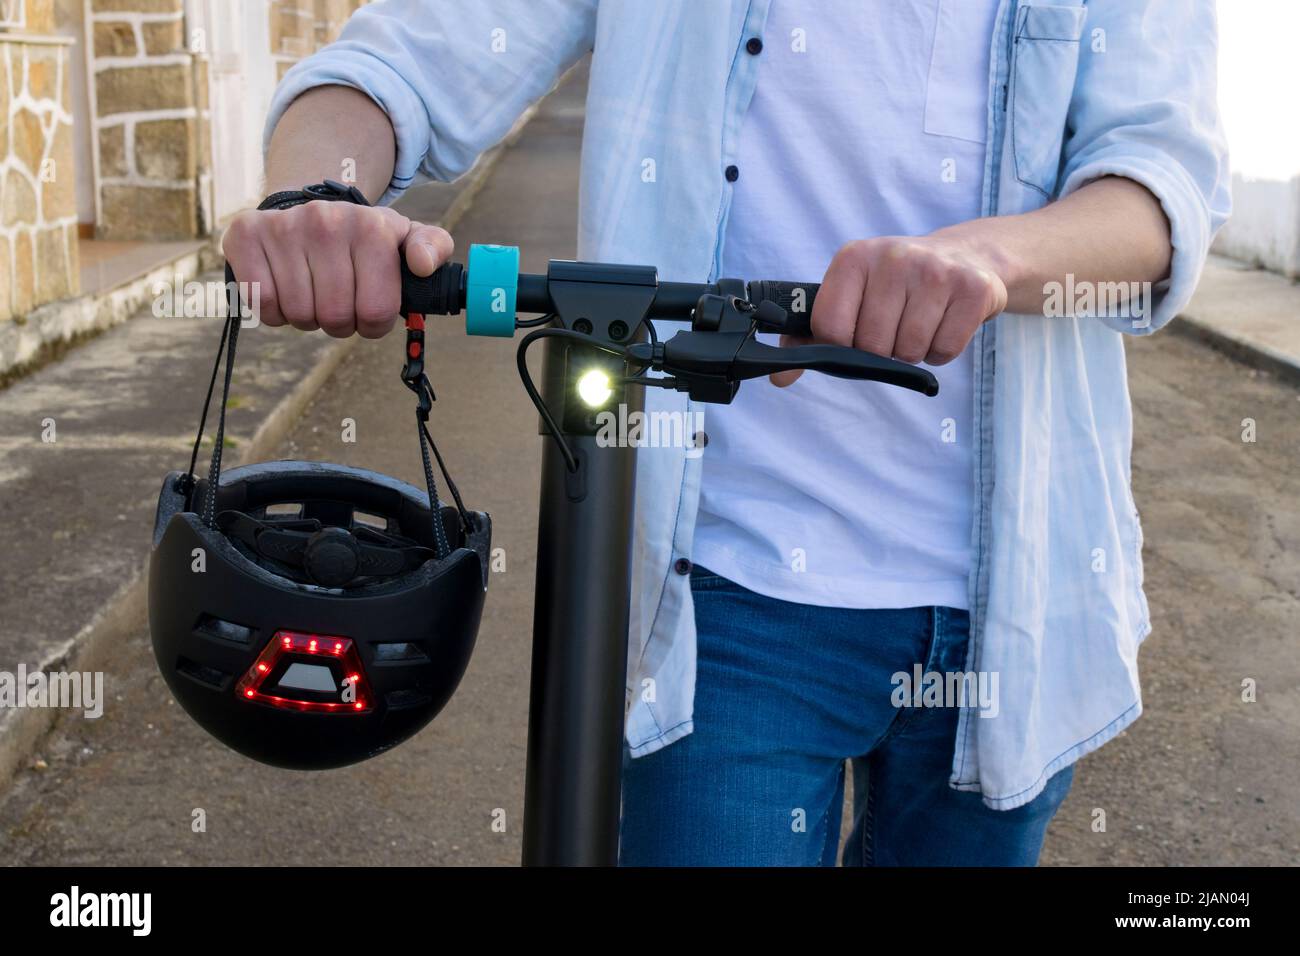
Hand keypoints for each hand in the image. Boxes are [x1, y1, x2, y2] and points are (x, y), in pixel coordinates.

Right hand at [222, 202, 452, 338]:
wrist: (309, 206)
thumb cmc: (363, 238)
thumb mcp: (406, 237)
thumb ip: (433, 248)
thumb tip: (422, 265)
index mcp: (372, 227)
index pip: (377, 312)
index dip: (374, 323)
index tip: (369, 309)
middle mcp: (326, 221)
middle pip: (335, 317)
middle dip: (340, 322)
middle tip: (338, 301)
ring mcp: (284, 227)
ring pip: (299, 315)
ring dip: (307, 317)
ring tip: (313, 292)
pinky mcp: (245, 234)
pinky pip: (262, 303)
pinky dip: (274, 311)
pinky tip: (284, 288)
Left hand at [772, 234, 1007, 386]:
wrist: (967, 256)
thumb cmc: (895, 285)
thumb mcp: (851, 294)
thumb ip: (809, 336)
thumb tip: (779, 378)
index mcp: (853, 259)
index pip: (829, 327)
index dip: (840, 346)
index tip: (853, 337)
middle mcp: (893, 258)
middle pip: (872, 345)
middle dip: (881, 351)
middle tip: (894, 328)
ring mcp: (935, 271)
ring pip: (909, 351)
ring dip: (912, 352)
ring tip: (919, 322)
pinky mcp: (972, 289)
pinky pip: (944, 351)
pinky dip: (941, 351)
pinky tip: (942, 324)